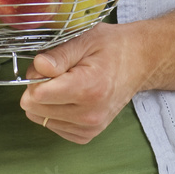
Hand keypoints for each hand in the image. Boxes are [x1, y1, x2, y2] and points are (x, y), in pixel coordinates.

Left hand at [21, 23, 145, 143]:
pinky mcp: (88, 135)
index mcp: (88, 88)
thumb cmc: (111, 47)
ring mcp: (90, 127)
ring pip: (42, 119)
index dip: (35, 76)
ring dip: (47, 101)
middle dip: (38, 88)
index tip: (47, 64)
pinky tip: (69, 96)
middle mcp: (90, 114)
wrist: (139, 62)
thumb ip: (59, 54)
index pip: (38, 95)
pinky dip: (55, 111)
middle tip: (57, 71)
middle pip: (36, 109)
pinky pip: (54, 127)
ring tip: (66, 82)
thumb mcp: (85, 39)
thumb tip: (37, 66)